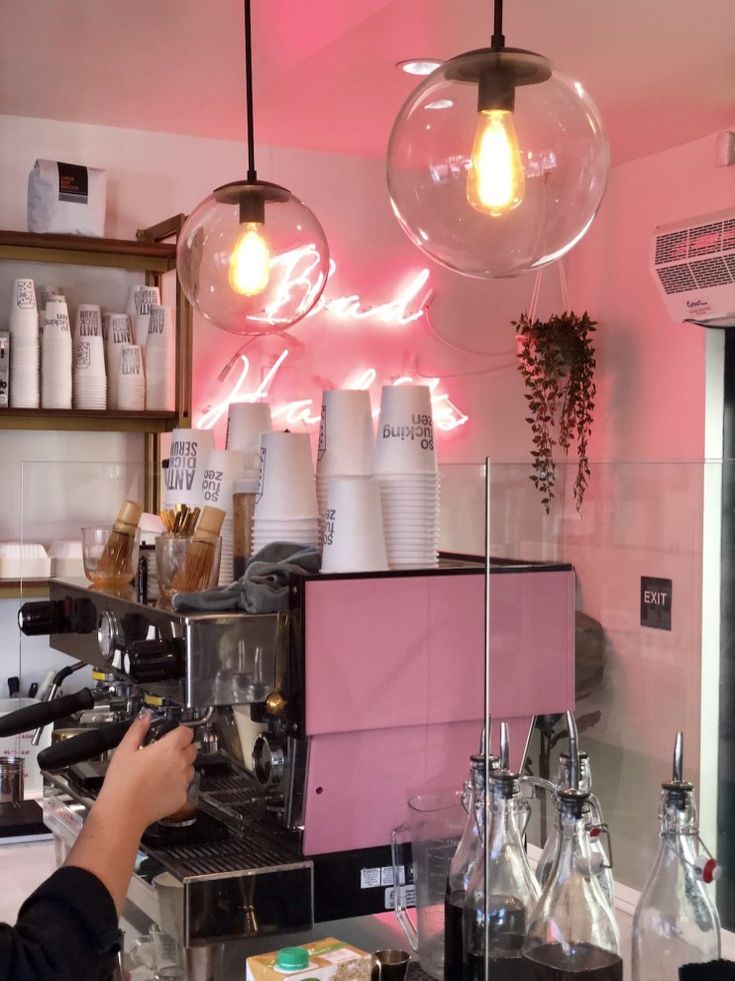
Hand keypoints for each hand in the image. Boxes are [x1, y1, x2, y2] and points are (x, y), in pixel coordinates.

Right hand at [95, 711, 196, 833]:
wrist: (123, 812)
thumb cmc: (122, 782)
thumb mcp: (125, 749)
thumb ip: (138, 729)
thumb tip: (145, 717)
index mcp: (169, 748)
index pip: (187, 732)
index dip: (180, 732)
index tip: (171, 735)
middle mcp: (181, 763)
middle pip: (191, 749)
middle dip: (182, 749)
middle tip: (164, 754)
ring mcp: (183, 782)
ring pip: (189, 768)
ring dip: (181, 767)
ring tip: (161, 773)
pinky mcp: (182, 798)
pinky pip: (184, 786)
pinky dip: (176, 785)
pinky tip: (160, 788)